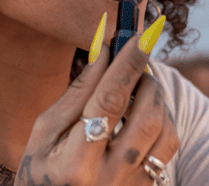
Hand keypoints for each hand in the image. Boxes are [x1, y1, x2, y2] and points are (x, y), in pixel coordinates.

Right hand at [14, 19, 179, 184]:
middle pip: (147, 116)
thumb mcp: (44, 133)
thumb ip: (76, 93)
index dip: (128, 64)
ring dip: (156, 100)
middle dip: (146, 80)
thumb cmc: (41, 172)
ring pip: (165, 132)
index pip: (109, 100)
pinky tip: (144, 115)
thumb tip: (103, 52)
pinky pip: (167, 149)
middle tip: (135, 65)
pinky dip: (162, 122)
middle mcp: (109, 177)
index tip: (142, 36)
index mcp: (75, 161)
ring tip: (138, 89)